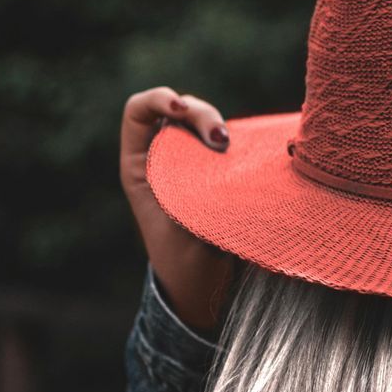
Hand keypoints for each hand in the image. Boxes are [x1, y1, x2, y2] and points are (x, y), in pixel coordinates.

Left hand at [120, 87, 233, 333]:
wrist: (205, 292)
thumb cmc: (186, 267)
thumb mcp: (184, 232)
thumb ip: (198, 199)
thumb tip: (221, 166)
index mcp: (140, 167)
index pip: (139, 112)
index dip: (157, 100)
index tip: (180, 110)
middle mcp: (164, 159)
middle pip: (180, 111)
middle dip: (202, 115)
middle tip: (221, 141)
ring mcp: (194, 165)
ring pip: (207, 124)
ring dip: (221, 129)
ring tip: (231, 149)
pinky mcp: (222, 174)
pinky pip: (231, 145)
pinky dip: (243, 144)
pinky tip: (252, 155)